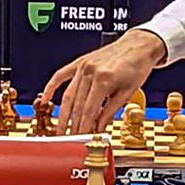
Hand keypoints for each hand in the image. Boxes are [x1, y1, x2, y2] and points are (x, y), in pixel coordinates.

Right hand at [42, 29, 166, 134]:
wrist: (139, 44)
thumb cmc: (137, 66)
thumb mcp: (128, 92)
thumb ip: (110, 111)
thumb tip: (99, 128)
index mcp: (104, 79)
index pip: (89, 111)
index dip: (84, 127)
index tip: (82, 139)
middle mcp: (90, 71)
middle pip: (77, 105)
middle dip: (73, 125)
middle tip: (70, 140)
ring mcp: (83, 66)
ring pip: (68, 95)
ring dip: (63, 114)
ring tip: (60, 129)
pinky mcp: (80, 62)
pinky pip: (61, 75)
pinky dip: (51, 87)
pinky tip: (45, 99)